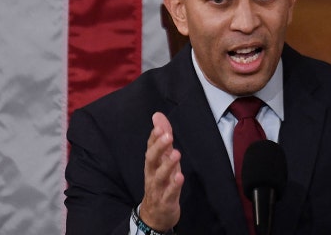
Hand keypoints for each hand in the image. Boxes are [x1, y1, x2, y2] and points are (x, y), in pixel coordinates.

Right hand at [140, 112, 184, 230]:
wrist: (155, 214)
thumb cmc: (161, 183)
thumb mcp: (163, 159)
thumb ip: (162, 139)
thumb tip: (158, 116)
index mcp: (152, 164)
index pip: (150, 148)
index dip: (154, 137)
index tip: (159, 126)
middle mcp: (152, 174)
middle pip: (151, 159)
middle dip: (158, 147)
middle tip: (167, 136)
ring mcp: (158, 188)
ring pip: (159, 176)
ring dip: (167, 164)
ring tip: (176, 153)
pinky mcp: (166, 201)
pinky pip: (169, 193)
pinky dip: (174, 185)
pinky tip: (180, 176)